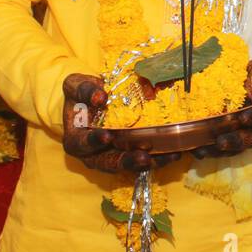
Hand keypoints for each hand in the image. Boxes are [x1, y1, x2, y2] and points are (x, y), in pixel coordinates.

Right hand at [61, 74, 180, 173]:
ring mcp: (112, 157)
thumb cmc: (81, 94)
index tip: (106, 137)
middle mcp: (93, 155)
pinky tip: (175, 152)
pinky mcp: (129, 155)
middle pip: (109, 163)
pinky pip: (144, 161)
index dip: (93, 142)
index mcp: (76, 140)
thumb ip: (83, 90)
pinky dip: (160, 158)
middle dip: (128, 161)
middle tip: (144, 158)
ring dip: (149, 163)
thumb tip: (99, 97)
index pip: (82, 144)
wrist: (92, 101)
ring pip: (130, 165)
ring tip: (168, 157)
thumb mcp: (75, 86)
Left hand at [192, 58, 251, 157]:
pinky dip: (213, 151)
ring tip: (203, 150)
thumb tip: (243, 97)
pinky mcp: (240, 140)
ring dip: (220, 150)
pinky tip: (198, 150)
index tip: (243, 117)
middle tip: (220, 141)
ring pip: (239, 148)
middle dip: (235, 140)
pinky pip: (228, 150)